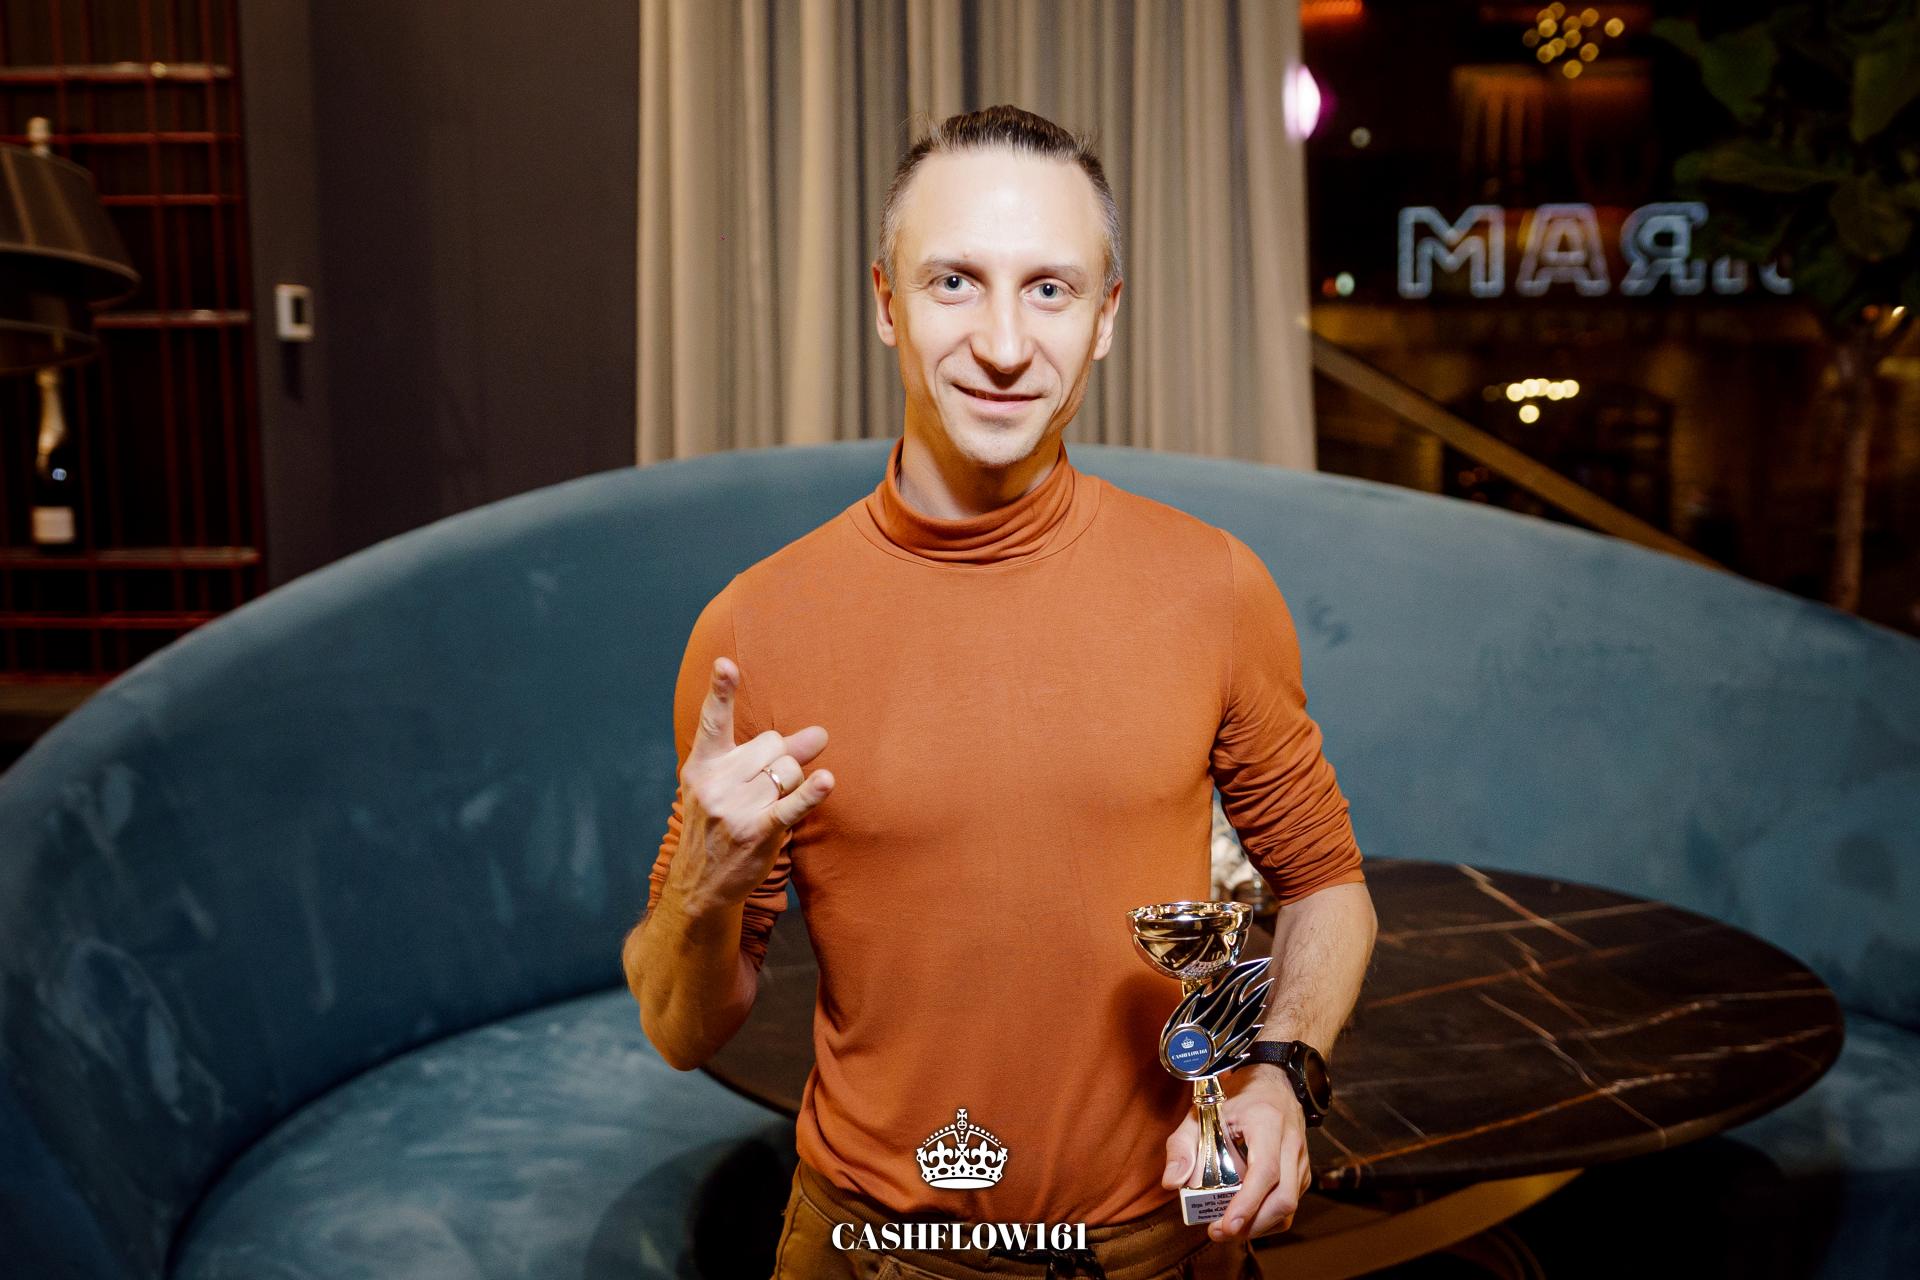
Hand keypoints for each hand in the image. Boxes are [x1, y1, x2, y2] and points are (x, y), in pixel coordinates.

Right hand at [671, 657, 833, 910]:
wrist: (701, 884)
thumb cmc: (723, 823)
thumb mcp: (734, 785)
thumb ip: (778, 755)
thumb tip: (821, 733)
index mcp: (702, 765)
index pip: (713, 722)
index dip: (721, 691)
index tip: (726, 664)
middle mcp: (715, 782)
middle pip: (773, 746)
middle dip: (780, 762)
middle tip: (763, 790)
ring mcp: (733, 808)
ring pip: (788, 771)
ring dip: (793, 785)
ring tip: (770, 807)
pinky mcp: (756, 832)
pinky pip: (791, 805)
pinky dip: (811, 794)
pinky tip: (826, 782)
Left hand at [1160, 1067, 1312, 1246]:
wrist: (1270, 1080)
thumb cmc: (1234, 1097)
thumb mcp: (1200, 1112)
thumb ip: (1181, 1146)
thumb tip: (1173, 1183)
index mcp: (1267, 1122)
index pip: (1265, 1171)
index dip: (1248, 1202)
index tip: (1227, 1224)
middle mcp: (1291, 1142)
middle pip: (1284, 1197)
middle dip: (1252, 1224)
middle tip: (1218, 1232)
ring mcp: (1300, 1158)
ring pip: (1290, 1206)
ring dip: (1259, 1225)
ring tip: (1227, 1229)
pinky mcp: (1302, 1171)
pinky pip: (1290, 1203)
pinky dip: (1268, 1218)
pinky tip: (1244, 1219)